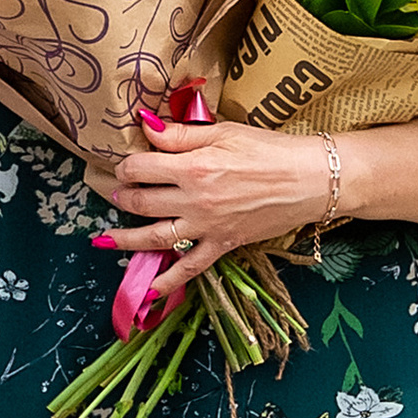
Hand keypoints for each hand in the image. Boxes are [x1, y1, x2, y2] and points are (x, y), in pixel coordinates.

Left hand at [97, 113, 331, 291]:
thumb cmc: (271, 150)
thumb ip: (182, 134)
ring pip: (155, 237)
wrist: (311, 180)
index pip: (140, 168)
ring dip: (126, 239)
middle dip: (122, 196)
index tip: (125, 164)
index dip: (126, 165)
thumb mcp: (225, 131)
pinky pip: (190, 268)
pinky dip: (168, 282)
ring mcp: (207, 226)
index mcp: (193, 166)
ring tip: (106, 239)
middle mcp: (194, 200)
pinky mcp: (223, 244)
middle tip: (116, 192)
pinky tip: (149, 290)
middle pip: (142, 201)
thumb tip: (147, 126)